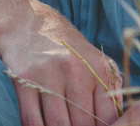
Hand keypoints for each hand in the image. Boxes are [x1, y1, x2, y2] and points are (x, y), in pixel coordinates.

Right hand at [0, 0, 122, 125]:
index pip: (108, 117)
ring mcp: (50, 74)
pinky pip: (32, 120)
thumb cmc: (68, 53)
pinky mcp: (25, 79)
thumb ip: (107, 95)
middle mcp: (78, 70)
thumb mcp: (95, 66)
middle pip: (83, 124)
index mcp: (101, 70)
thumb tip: (114, 124)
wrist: (29, 24)